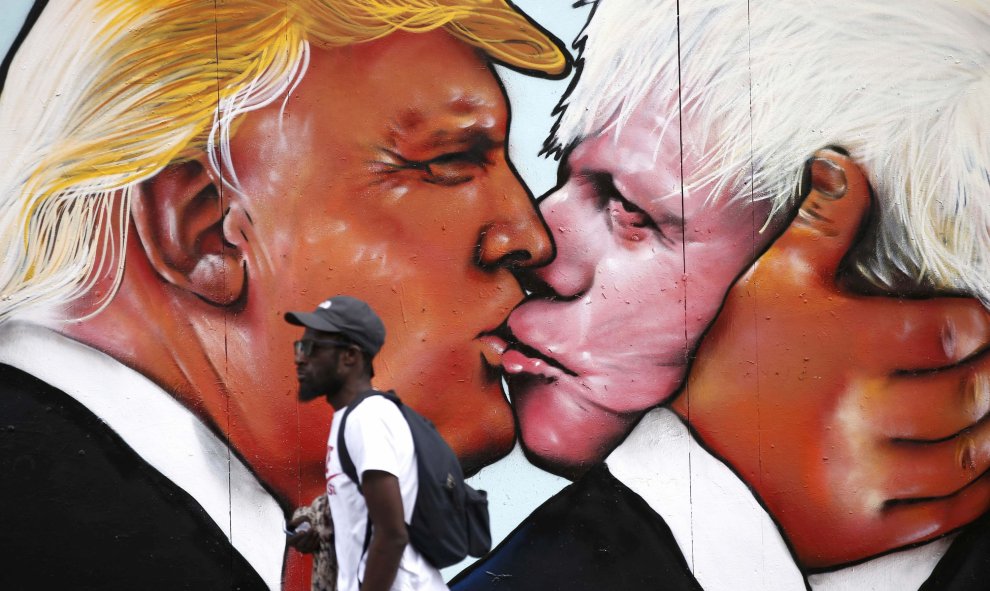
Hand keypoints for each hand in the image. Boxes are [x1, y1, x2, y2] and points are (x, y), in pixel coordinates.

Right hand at [287, 515, 319, 553]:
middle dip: (307, 536)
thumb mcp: (300, 520)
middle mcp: (295, 546)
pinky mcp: (309, 550)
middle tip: (312, 529)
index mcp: (290, 539)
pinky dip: (316, 541)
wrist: (308, 529)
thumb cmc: (303, 523)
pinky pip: (313, 548)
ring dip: (313, 538)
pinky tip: (317, 535)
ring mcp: (302, 549)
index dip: (297, 537)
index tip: (303, 532)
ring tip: (316, 531)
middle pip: (300, 545)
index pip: (291, 541)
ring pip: (307, 547)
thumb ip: (297, 521)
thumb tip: (293, 523)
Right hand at [672, 149, 989, 567]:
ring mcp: (862, 476)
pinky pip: (947, 513)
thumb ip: (820, 223)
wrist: (688, 457)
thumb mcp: (768, 283)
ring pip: (969, 455)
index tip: (968, 326)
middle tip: (985, 369)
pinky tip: (972, 469)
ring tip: (981, 414)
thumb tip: (843, 158)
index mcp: (847, 346)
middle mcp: (860, 414)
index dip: (976, 325)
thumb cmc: (730, 363)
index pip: (958, 329)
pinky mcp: (859, 526)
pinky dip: (976, 491)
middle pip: (973, 394)